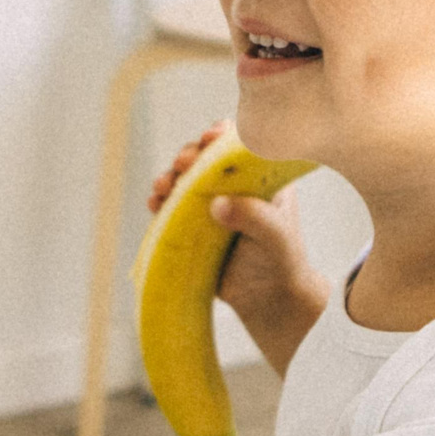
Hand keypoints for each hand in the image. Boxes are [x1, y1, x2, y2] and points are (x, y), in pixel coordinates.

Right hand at [146, 122, 328, 342]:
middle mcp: (231, 185)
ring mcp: (208, 204)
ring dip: (169, 177)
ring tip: (162, 187)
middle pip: (203, 157)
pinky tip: (154, 204)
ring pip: (183, 180)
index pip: (237, 145)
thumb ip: (253, 217)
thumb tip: (218, 204)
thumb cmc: (280, 262)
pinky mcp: (190, 225)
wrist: (267, 300)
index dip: (221, 135)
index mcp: (258, 178)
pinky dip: (160, 202)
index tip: (210, 138)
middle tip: (184, 164)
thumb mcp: (275, 237)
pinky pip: (170, 208)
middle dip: (189, 155)